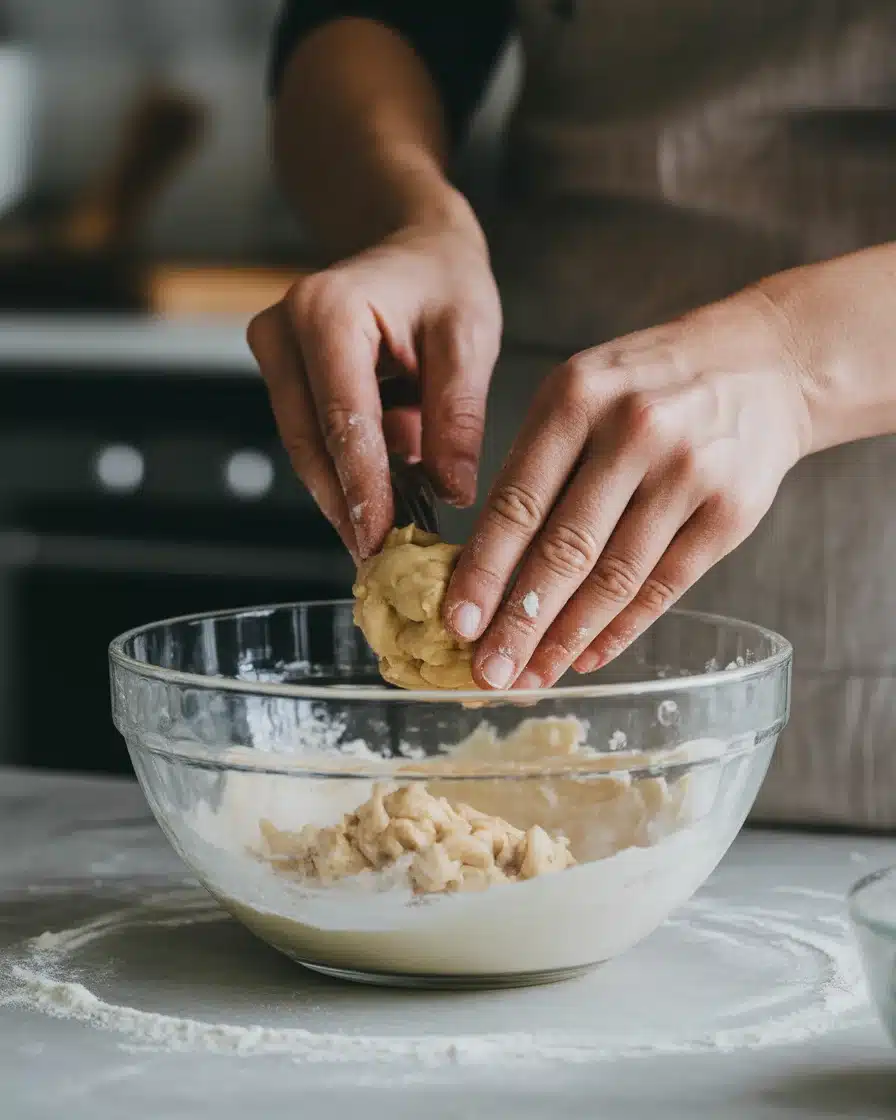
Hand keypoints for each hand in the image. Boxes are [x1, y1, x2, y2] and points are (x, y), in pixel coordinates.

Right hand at [247, 220, 500, 559]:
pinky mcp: (281, 375)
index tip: (380, 542)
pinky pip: (311, 439)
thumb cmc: (444, 281)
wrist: (414, 246)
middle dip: (346, 506)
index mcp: (327, 312)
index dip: (362, 488)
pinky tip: (379, 508)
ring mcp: (273, 353)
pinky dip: (345, 474)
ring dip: (344, 496)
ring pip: (305, 448)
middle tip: (381, 561)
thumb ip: (457, 415)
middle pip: (310, 443)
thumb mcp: (469, 338)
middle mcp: (283, 331)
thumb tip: (451, 492)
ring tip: (385, 545)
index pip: (343, 419)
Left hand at [444, 288, 812, 687]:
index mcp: (576, 397)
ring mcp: (688, 473)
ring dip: (567, 638)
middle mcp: (634, 432)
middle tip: (488, 674)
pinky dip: (622, 628)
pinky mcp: (731, 512)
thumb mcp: (580, 391)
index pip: (518, 502)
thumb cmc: (649, 383)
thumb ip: (535, 465)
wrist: (764, 364)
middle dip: (519, 622)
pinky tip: (587, 655)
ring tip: (533, 676)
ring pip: (616, 577)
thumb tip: (486, 569)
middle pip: (565, 549)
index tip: (456, 623)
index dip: (484, 571)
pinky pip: (665, 585)